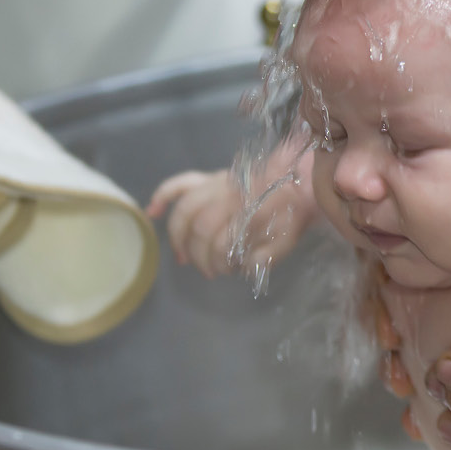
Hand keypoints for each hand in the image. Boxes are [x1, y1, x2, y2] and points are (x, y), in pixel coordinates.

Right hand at [148, 148, 318, 277]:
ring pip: (186, 208)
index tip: (225, 271)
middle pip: (201, 228)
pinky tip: (152, 212)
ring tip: (182, 256)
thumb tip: (241, 267)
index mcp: (250, 211)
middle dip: (199, 255)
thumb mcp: (287, 241)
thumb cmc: (292, 215)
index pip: (222, 241)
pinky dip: (164, 196)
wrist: (298, 181)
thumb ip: (265, 257)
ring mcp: (218, 184)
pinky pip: (182, 183)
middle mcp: (230, 196)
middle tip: (207, 271)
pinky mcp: (212, 178)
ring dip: (179, 236)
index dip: (218, 261)